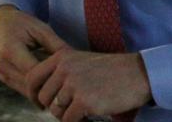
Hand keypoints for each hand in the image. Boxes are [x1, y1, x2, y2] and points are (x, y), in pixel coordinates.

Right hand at [0, 6, 67, 102]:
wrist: (0, 23)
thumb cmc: (23, 23)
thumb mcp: (42, 29)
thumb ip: (57, 45)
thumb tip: (75, 59)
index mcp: (11, 51)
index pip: (35, 72)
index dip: (53, 75)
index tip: (70, 73)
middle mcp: (4, 66)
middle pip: (31, 85)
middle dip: (51, 85)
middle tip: (70, 83)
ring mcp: (3, 74)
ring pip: (27, 91)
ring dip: (44, 88)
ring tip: (62, 82)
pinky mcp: (5, 79)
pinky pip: (23, 89)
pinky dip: (37, 87)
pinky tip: (50, 80)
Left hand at [27, 48, 150, 121]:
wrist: (139, 74)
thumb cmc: (113, 70)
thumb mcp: (83, 61)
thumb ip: (62, 71)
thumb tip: (41, 93)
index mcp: (63, 57)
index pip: (32, 78)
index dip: (33, 94)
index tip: (41, 102)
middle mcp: (65, 69)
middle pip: (43, 98)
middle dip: (55, 107)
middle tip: (72, 107)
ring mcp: (74, 85)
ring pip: (56, 111)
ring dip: (68, 115)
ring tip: (85, 109)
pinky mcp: (84, 101)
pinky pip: (69, 120)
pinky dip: (78, 121)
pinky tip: (91, 114)